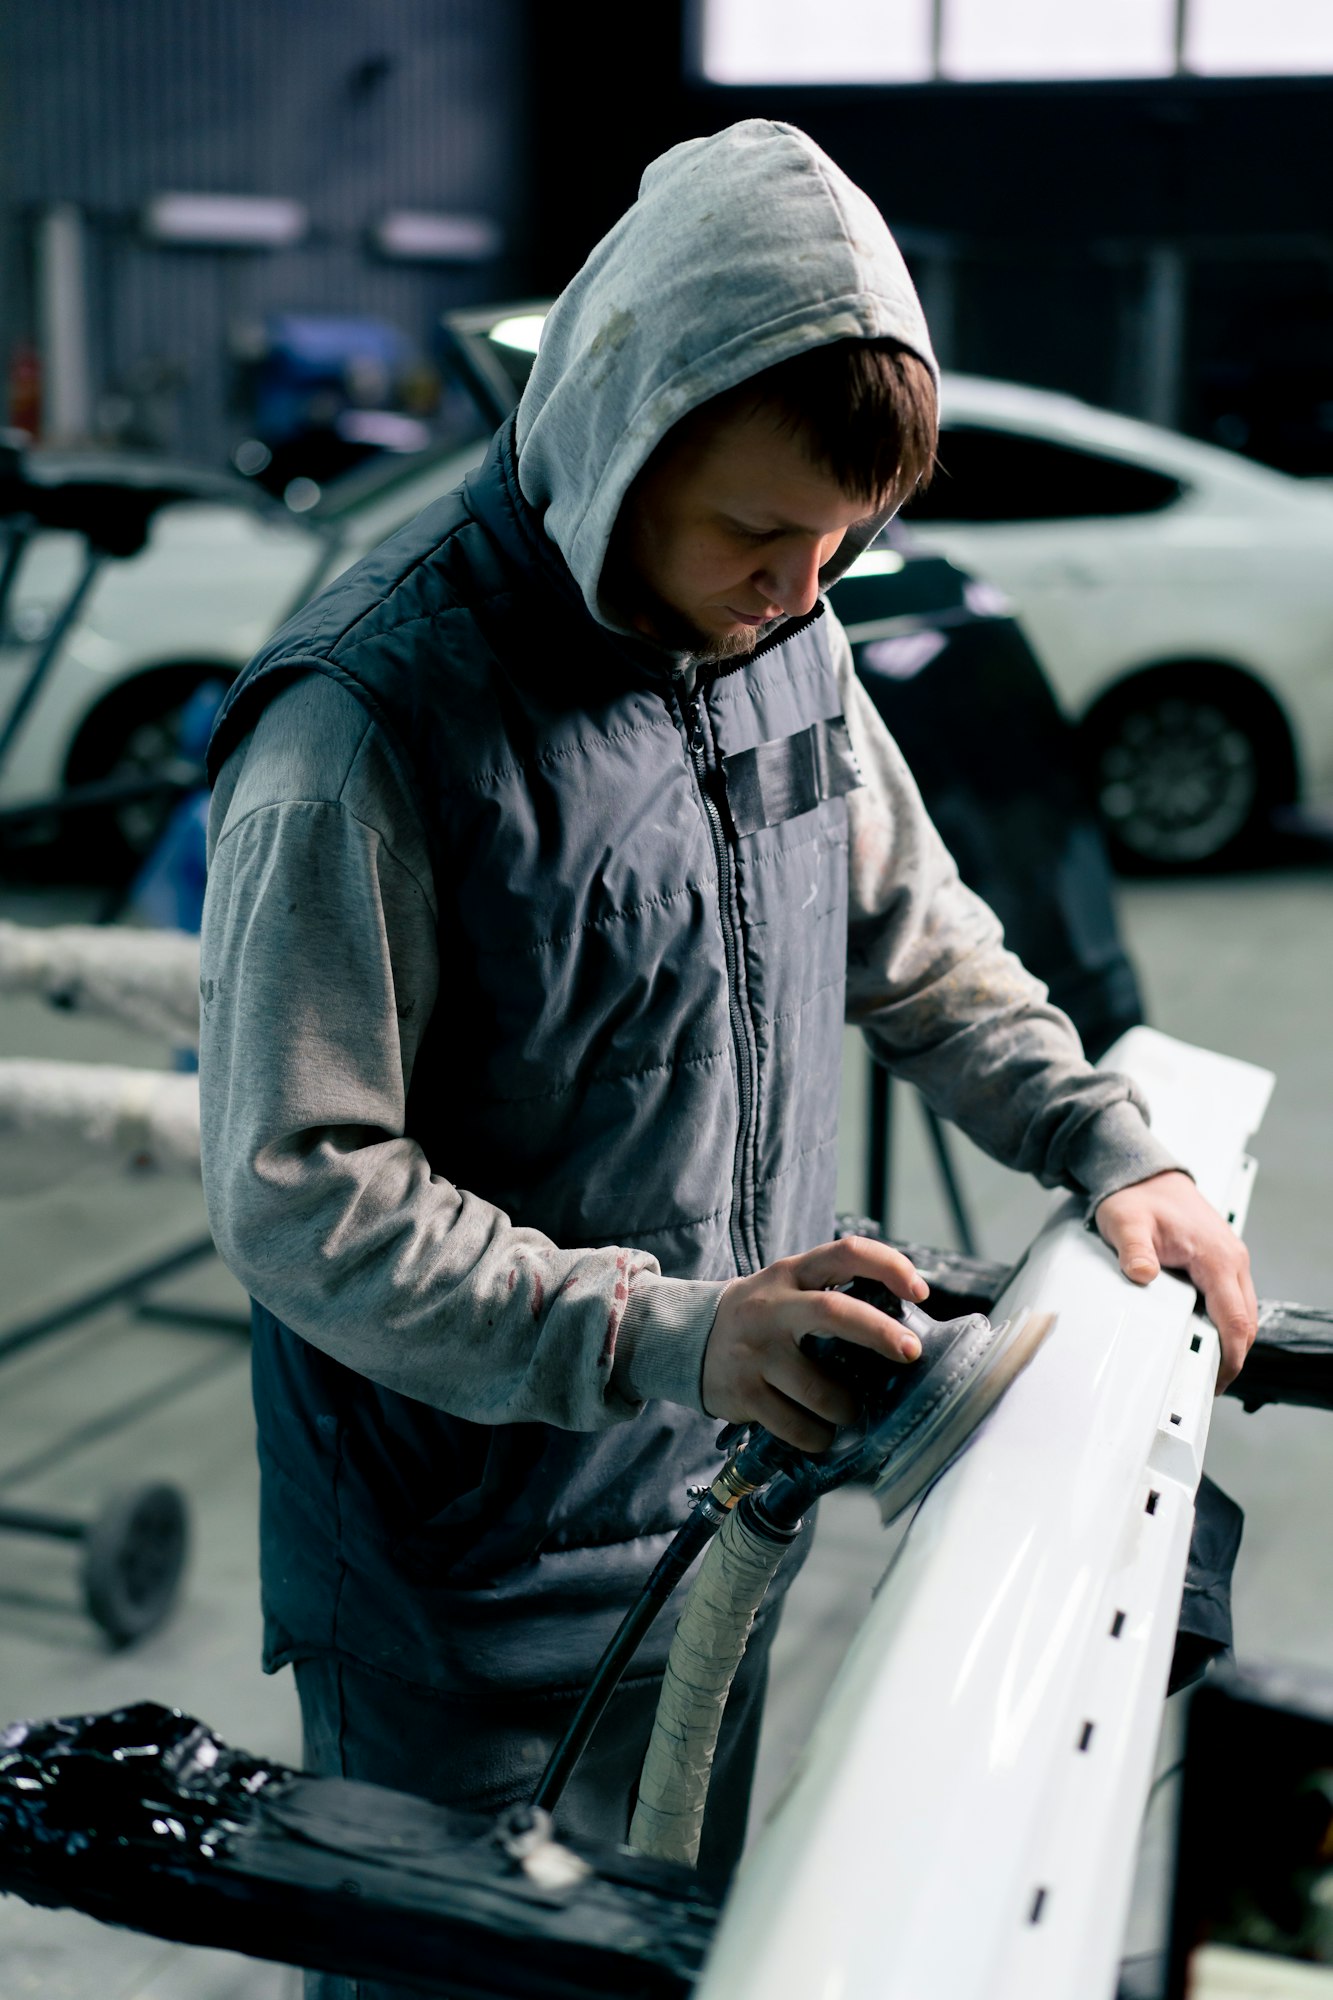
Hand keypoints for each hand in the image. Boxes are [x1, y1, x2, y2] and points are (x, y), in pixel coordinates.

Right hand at [702, 1236, 925, 1450]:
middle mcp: (773, 1307)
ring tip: (850, 1412)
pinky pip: (795, 1426)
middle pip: (834, 1312)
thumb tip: (901, 1332)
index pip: (846, 1253)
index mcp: (791, 1274)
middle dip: (879, 1333)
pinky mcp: (744, 1393)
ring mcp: (757, 1352)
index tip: (919, 1292)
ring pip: (821, 1389)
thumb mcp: (786, 1290)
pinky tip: (820, 1433)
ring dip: (847, 1408)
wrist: (685, 1339)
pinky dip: (818, 1436)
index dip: (888, 1266)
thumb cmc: (759, 1317)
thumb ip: (831, 1297)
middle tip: (911, 1352)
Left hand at [1094, 1170, 1256, 1390]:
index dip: (1230, 1355)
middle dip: (1233, 1355)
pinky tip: (1206, 1334)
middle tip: (1208, 1383)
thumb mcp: (1126, 1223)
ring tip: (1206, 1366)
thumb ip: (1134, 1252)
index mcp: (1217, 1256)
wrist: (1146, 1175)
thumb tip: (1142, 1275)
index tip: (1216, 1379)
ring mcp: (1230, 1259)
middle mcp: (1232, 1258)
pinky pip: (1232, 1298)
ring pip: (1243, 1310)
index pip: (1235, 1318)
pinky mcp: (1221, 1260)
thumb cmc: (1138, 1198)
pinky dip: (1225, 1320)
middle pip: (1246, 1320)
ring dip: (1231, 1338)